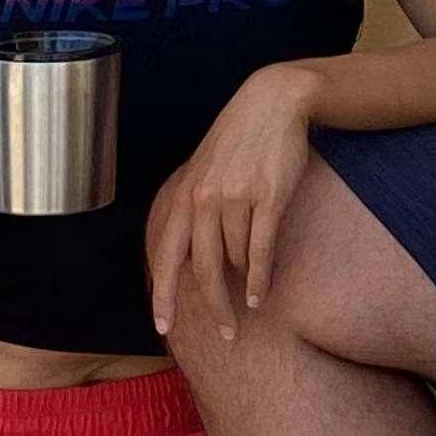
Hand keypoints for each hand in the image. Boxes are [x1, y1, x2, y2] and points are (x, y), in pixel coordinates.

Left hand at [148, 63, 322, 341]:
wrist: (273, 102)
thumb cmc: (238, 139)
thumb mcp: (205, 169)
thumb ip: (195, 208)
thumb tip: (192, 255)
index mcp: (185, 194)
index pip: (167, 254)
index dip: (163, 293)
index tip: (163, 326)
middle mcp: (205, 199)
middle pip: (204, 269)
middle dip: (214, 306)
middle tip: (226, 333)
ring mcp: (236, 197)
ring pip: (236, 259)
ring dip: (244, 284)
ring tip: (251, 300)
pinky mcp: (268, 196)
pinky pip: (261, 250)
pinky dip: (260, 277)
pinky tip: (261, 294)